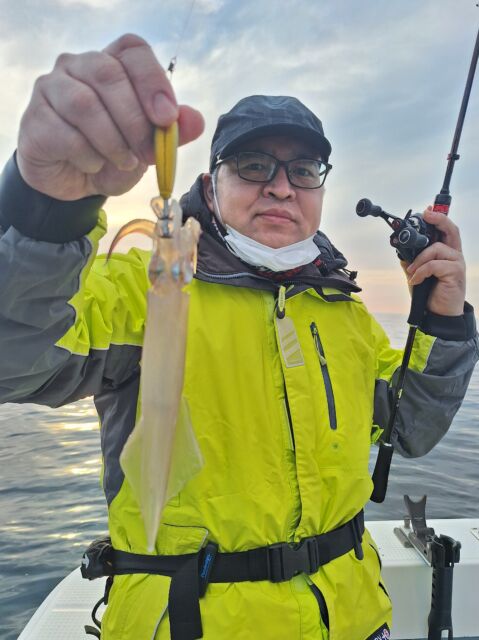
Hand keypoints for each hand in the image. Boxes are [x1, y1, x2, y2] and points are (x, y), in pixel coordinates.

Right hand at [16, 34, 204, 199]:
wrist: (76, 183)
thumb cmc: (113, 155)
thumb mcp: (147, 148)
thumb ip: (171, 133)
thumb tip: (196, 121)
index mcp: (111, 64)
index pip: (132, 50)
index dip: (152, 80)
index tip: (167, 117)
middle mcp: (78, 66)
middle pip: (108, 74)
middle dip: (136, 121)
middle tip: (147, 154)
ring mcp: (52, 88)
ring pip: (85, 103)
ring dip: (112, 141)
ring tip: (123, 161)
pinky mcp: (36, 119)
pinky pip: (64, 133)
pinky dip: (88, 156)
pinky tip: (93, 165)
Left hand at [405, 206, 465, 315]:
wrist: (438, 314)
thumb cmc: (430, 294)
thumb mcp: (417, 275)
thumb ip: (412, 261)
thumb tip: (400, 250)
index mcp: (446, 253)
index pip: (445, 230)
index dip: (438, 218)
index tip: (426, 210)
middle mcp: (454, 255)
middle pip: (451, 230)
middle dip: (438, 219)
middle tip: (426, 215)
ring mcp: (457, 263)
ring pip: (435, 249)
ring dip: (418, 260)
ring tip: (411, 273)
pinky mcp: (455, 273)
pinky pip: (434, 265)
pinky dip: (421, 272)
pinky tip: (415, 281)